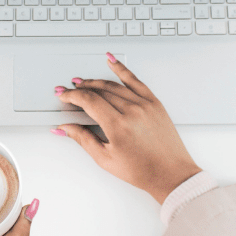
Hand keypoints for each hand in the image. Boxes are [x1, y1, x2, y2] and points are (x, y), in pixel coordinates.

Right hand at [55, 54, 201, 203]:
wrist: (171, 174)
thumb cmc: (143, 171)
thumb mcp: (105, 159)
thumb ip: (83, 139)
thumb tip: (65, 128)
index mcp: (118, 126)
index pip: (88, 101)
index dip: (72, 96)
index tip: (63, 96)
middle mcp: (132, 111)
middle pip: (99, 91)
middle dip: (80, 89)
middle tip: (69, 90)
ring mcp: (145, 104)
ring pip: (114, 85)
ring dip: (96, 81)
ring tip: (83, 82)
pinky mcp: (155, 103)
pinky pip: (135, 80)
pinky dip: (122, 69)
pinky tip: (112, 61)